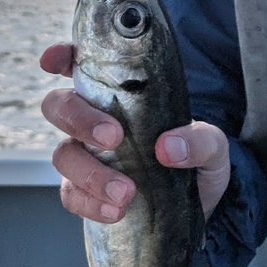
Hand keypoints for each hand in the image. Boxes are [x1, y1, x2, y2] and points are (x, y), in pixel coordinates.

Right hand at [39, 44, 231, 222]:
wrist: (198, 208)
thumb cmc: (197, 160)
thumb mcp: (212, 146)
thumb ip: (200, 140)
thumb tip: (169, 147)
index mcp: (120, 93)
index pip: (81, 64)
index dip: (62, 56)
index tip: (53, 60)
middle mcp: (95, 119)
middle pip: (59, 105)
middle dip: (79, 118)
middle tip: (113, 137)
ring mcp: (86, 155)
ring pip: (63, 154)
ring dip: (91, 173)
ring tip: (126, 192)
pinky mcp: (85, 191)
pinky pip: (70, 194)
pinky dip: (90, 203)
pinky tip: (116, 211)